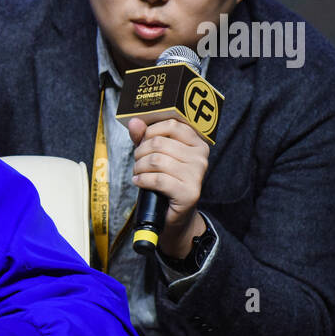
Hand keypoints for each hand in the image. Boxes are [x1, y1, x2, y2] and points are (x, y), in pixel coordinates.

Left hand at [125, 117, 209, 257]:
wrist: (174, 214)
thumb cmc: (164, 181)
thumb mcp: (154, 155)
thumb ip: (144, 137)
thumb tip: (134, 121)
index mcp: (197, 143)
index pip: (172, 125)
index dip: (151, 132)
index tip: (143, 142)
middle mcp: (201, 158)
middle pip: (160, 143)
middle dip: (141, 153)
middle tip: (137, 162)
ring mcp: (196, 175)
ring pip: (157, 161)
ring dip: (139, 167)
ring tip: (138, 173)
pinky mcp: (189, 193)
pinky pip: (158, 179)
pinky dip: (142, 180)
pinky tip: (139, 182)